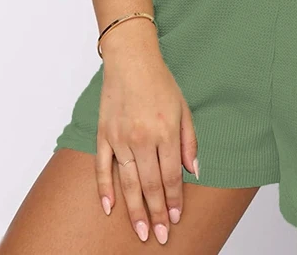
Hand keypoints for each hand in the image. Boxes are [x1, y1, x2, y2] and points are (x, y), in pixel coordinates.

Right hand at [96, 22, 197, 244]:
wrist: (131, 60)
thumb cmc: (160, 82)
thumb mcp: (184, 108)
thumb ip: (189, 141)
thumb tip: (194, 171)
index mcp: (165, 131)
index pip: (171, 176)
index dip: (174, 200)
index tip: (176, 218)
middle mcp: (142, 138)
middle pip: (150, 185)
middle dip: (156, 213)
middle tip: (159, 236)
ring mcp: (120, 138)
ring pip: (127, 183)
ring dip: (134, 210)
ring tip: (140, 231)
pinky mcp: (103, 135)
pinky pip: (102, 168)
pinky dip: (104, 190)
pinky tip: (109, 208)